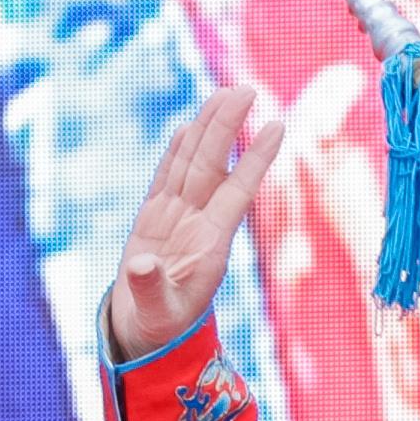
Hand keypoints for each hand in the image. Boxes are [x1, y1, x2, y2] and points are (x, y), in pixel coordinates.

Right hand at [109, 90, 282, 358]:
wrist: (145, 332)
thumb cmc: (158, 326)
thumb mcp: (157, 311)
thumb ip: (151, 286)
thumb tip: (142, 264)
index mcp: (209, 244)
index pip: (237, 191)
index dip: (255, 159)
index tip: (277, 126)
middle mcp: (197, 224)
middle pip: (212, 166)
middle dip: (226, 128)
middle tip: (243, 88)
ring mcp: (176, 219)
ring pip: (192, 165)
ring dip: (206, 130)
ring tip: (222, 94)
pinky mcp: (154, 219)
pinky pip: (167, 178)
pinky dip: (176, 152)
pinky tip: (186, 127)